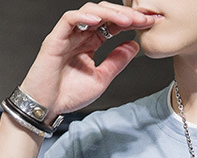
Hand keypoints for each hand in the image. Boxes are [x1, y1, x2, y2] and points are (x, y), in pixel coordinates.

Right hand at [19, 2, 160, 117]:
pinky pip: (69, 19)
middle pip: (104, 14)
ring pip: (89, 11)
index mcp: (90, 43)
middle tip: (144, 18)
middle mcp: (80, 35)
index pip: (113, 26)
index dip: (131, 22)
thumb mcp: (101, 78)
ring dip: (110, 13)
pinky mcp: (55, 38)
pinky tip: (99, 20)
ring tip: (127, 19)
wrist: (47, 107)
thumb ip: (116, 62)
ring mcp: (67, 35)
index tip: (149, 24)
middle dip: (125, 14)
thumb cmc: (68, 94)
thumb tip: (134, 45)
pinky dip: (84, 17)